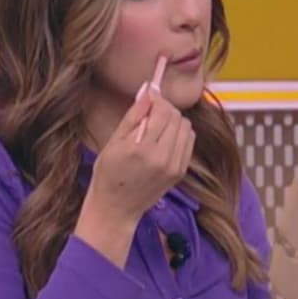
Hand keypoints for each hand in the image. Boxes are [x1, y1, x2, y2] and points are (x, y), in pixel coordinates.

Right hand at [82, 83, 195, 229]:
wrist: (116, 208)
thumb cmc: (108, 174)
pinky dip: (179, 134)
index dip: (157, 99)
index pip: (162, 111)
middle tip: (151, 111)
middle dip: (165, 108)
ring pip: (186, 127)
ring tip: (156, 126)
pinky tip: (164, 138)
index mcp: (141, 149)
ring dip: (174, 120)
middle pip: (176, 117)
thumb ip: (133, 115)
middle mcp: (162, 158)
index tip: (149, 96)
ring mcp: (174, 166)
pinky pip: (189, 141)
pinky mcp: (180, 172)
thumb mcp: (113, 142)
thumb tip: (147, 91)